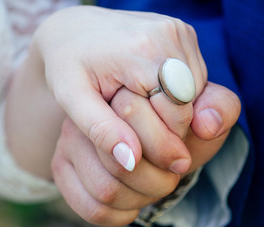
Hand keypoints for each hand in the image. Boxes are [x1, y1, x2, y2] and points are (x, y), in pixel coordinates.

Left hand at [33, 6, 206, 172]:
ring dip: (173, 110)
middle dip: (167, 126)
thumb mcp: (71, 99)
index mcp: (143, 52)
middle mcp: (168, 35)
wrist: (73, 28)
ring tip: (138, 107)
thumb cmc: (68, 64)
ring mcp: (178, 31)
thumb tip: (130, 162)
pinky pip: (193, 77)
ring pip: (195, 93)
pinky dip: (176, 94)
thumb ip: (101, 130)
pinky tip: (147, 91)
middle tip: (134, 128)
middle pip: (189, 105)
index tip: (137, 146)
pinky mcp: (181, 33)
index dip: (161, 140)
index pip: (177, 116)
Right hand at [52, 82, 239, 226]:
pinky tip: (131, 206)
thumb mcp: (205, 110)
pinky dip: (117, 215)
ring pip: (106, 188)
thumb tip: (206, 125)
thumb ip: (219, 105)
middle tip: (169, 176)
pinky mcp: (60, 165)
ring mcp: (70, 140)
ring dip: (139, 199)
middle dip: (158, 181)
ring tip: (151, 189)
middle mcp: (89, 111)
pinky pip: (88, 204)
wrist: (149, 140)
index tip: (180, 158)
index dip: (167, 150)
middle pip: (124, 165)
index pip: (137, 121)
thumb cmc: (177, 128)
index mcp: (121, 91)